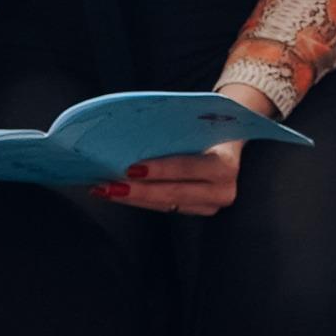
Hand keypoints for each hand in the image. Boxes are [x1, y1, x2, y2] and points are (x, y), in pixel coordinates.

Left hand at [99, 140, 244, 215]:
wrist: (231, 140)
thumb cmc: (210, 127)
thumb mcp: (199, 125)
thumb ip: (175, 131)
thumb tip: (132, 133)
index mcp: (225, 164)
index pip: (188, 169)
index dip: (160, 170)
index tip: (130, 169)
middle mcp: (222, 190)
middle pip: (173, 193)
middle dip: (137, 191)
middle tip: (107, 186)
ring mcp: (211, 205)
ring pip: (165, 204)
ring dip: (132, 198)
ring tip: (104, 190)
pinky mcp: (198, 210)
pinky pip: (165, 208)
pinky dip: (140, 200)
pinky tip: (118, 193)